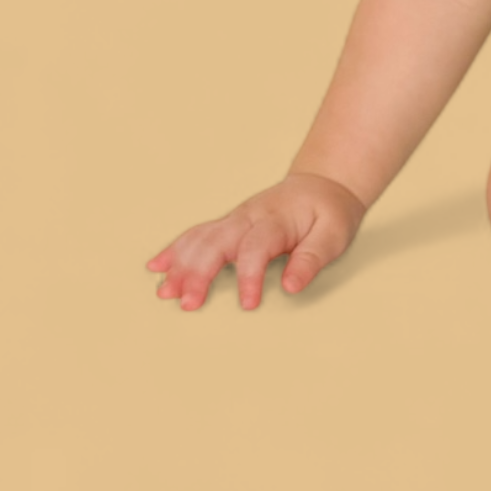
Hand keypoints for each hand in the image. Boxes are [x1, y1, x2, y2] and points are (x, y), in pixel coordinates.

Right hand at [145, 173, 366, 310]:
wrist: (322, 185)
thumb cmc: (328, 212)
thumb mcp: (333, 234)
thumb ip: (312, 258)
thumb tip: (291, 286)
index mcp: (276, 220)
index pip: (256, 247)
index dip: (249, 277)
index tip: (248, 305)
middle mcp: (249, 217)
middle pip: (217, 242)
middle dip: (199, 272)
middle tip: (188, 304)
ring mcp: (235, 219)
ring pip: (201, 238)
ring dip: (181, 264)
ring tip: (165, 292)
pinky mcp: (227, 225)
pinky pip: (197, 234)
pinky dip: (176, 249)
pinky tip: (156, 266)